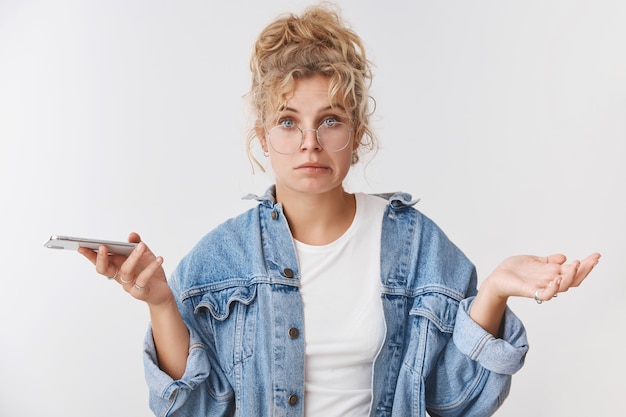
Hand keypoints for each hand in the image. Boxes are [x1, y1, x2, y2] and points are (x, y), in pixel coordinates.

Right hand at [78, 232, 173, 306]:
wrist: (161, 291)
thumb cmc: (148, 272)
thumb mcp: (144, 255)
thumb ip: (137, 244)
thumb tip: (132, 235)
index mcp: (117, 267)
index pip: (100, 261)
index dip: (89, 255)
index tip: (80, 246)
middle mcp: (120, 277)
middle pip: (104, 270)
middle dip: (101, 258)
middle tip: (103, 246)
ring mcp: (129, 286)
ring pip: (126, 271)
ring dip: (134, 257)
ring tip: (141, 245)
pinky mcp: (141, 292)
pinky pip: (144, 279)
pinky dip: (151, 268)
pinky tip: (159, 259)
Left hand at [484, 252, 600, 302]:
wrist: (498, 277)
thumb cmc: (516, 270)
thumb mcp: (535, 261)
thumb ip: (550, 261)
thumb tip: (564, 257)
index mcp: (553, 274)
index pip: (574, 271)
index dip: (586, 264)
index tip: (596, 255)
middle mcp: (551, 282)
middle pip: (574, 280)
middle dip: (585, 270)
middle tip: (592, 260)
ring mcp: (542, 288)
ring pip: (563, 286)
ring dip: (571, 276)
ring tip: (577, 264)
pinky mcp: (531, 292)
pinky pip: (545, 294)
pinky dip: (553, 288)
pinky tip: (557, 279)